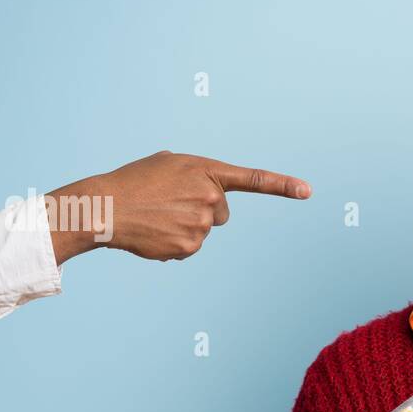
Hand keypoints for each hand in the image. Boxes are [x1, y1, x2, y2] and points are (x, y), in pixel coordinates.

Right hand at [44, 151, 311, 263]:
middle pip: (222, 212)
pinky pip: (190, 247)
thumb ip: (199, 176)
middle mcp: (211, 197)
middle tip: (169, 202)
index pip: (253, 180)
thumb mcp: (169, 164)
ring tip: (157, 215)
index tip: (307, 191)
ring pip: (205, 230)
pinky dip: (175, 242)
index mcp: (207, 171)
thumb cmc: (135, 181)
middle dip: (202, 209)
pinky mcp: (190, 247)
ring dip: (185, 225)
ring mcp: (202, 225)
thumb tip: (212, 203)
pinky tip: (155, 232)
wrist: (105, 206)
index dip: (283, 185)